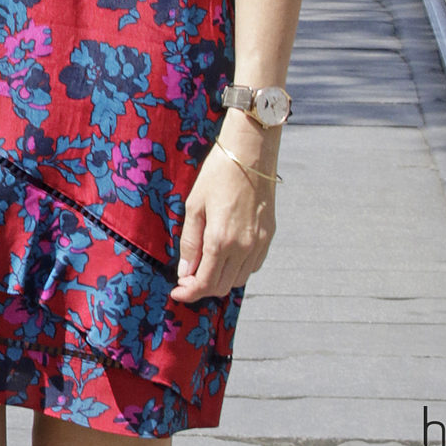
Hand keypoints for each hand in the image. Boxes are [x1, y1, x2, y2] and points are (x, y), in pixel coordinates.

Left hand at [170, 138, 276, 302]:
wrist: (251, 152)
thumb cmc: (218, 174)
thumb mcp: (194, 205)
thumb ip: (190, 242)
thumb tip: (185, 272)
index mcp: (221, 240)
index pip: (205, 283)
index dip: (189, 293)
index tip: (177, 292)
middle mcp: (243, 247)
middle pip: (222, 286)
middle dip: (202, 288)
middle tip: (187, 278)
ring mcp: (259, 243)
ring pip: (239, 279)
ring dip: (221, 279)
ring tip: (205, 265)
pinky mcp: (269, 236)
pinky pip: (253, 265)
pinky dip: (238, 268)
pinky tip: (226, 255)